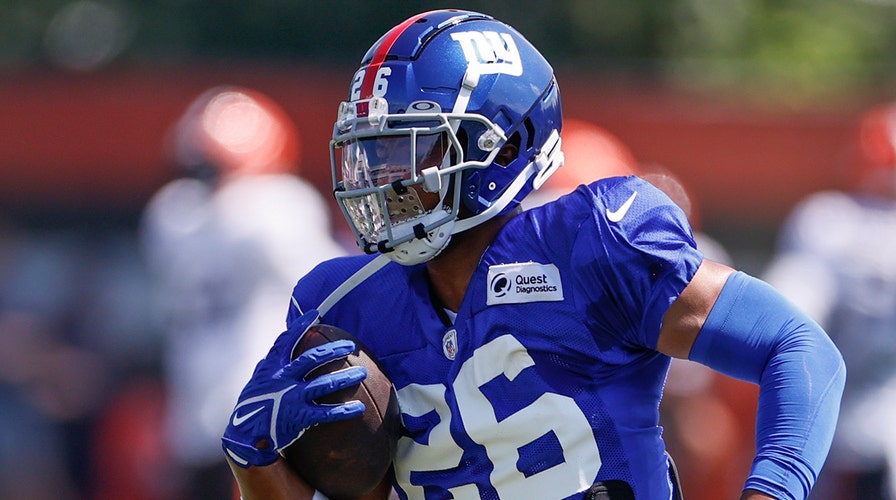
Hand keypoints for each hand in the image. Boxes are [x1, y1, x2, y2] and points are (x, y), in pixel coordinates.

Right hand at [222, 310, 367, 467]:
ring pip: (324, 384)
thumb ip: (268, 367)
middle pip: (312, 359)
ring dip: (345, 377)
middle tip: (351, 345)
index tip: (315, 314)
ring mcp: (291, 397)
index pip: (286, 341)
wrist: (243, 435)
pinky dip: (343, 410)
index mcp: (272, 368)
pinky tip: (358, 408)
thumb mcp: (256, 381)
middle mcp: (283, 379)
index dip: (300, 326)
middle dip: (333, 350)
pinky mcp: (298, 417)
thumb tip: (274, 352)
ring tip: (363, 372)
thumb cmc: (251, 406)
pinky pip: (325, 413)